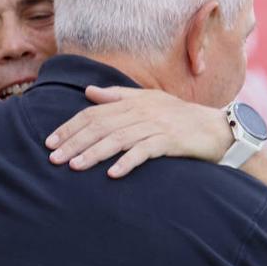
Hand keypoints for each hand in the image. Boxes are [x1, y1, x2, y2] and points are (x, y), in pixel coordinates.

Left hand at [45, 86, 233, 177]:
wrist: (216, 128)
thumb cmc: (178, 116)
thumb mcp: (148, 101)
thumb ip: (117, 96)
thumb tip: (88, 92)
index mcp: (132, 102)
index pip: (93, 113)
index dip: (70, 127)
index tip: (50, 142)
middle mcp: (141, 111)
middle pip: (101, 126)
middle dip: (74, 142)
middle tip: (53, 158)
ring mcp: (156, 126)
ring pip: (118, 139)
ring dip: (94, 153)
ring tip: (74, 166)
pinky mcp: (171, 141)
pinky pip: (145, 151)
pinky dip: (128, 162)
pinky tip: (112, 173)